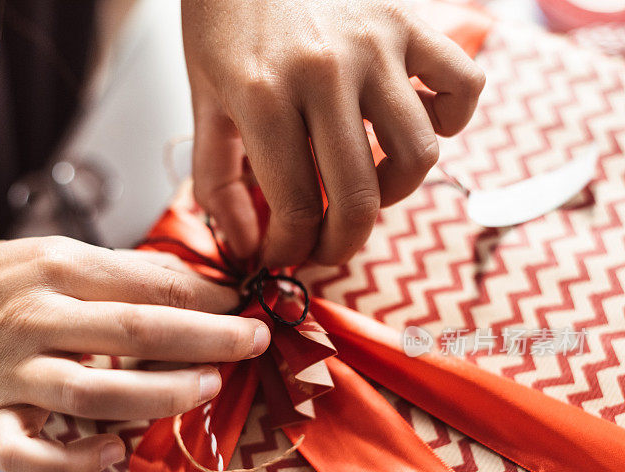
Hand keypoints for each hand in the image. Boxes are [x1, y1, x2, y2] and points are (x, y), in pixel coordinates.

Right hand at [0, 237, 269, 471]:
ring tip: (205, 390)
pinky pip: (30, 455)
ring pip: (95, 392)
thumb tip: (194, 282)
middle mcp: (37, 318)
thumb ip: (121, 272)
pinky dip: (74, 463)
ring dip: (160, 395)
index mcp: (58, 268)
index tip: (246, 306)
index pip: (149, 283)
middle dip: (207, 338)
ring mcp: (12, 372)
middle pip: (135, 330)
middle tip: (253, 343)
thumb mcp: (52, 256)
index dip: (207, 296)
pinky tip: (116, 452)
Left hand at [182, 0, 484, 265]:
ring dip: (393, 191)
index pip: (295, 206)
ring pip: (418, 154)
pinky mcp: (409, 21)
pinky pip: (462, 84)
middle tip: (327, 247)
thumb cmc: (223, 21)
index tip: (284, 253)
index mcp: (262, 97)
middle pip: (359, 197)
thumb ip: (216, 179)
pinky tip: (418, 124)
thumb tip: (246, 245)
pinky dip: (451, 118)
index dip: (290, 248)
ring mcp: (374, 45)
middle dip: (342, 244)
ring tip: (365, 186)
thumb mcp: (203, 101)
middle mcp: (323, 74)